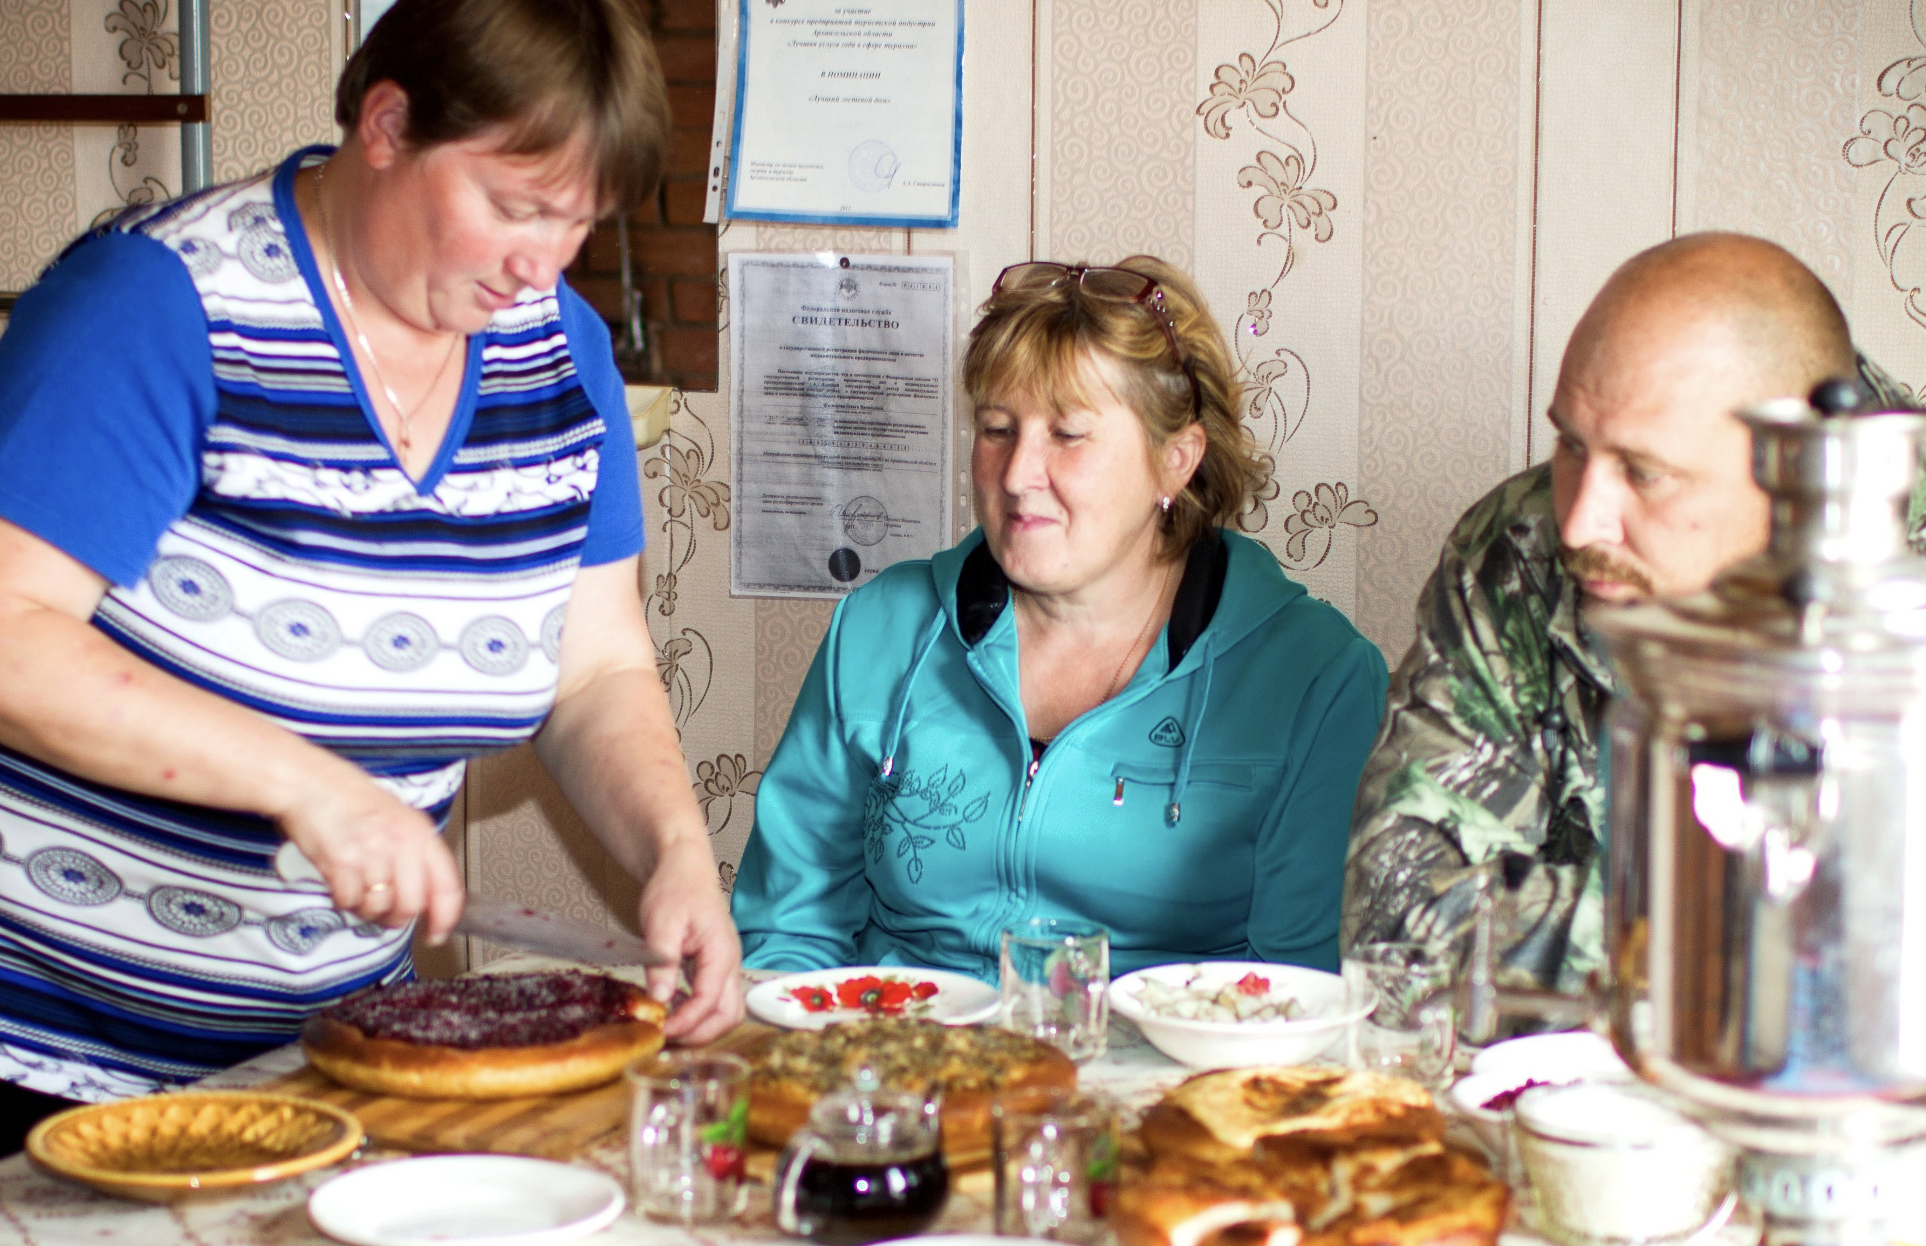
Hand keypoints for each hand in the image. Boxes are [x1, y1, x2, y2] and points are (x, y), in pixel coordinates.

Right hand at [275, 765, 463, 941]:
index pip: (447, 885)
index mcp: (421, 833)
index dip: (445, 917)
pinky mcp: (342, 863)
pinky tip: (341, 882)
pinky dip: (344, 900)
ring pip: (379, 907)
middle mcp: (401, 843)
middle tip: (385, 913)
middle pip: (411, 905)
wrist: (311, 784)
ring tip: (358, 889)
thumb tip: (426, 896)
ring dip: (367, 908)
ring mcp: (372, 853)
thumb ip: (416, 854)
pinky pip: (349, 901)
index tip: (437, 934)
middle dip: (397, 917)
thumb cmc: (353, 801)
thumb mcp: (400, 819)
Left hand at [638, 835, 742, 1043]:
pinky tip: (674, 1011)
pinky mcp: (717, 966)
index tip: (659, 1030)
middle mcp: (730, 963)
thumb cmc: (674, 888)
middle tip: (666, 1037)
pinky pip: (717, 1000)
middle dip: (700, 1033)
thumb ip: (663, 962)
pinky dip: (700, 1014)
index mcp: (721, 952)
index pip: (710, 1001)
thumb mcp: (661, 923)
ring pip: (728, 1011)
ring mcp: (726, 965)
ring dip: (703, 1027)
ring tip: (671, 1027)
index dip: (686, 1022)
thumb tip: (660, 999)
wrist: (683, 867)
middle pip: (729, 1015)